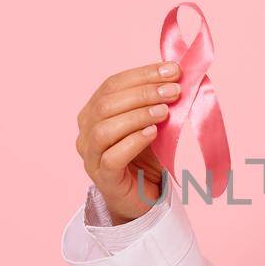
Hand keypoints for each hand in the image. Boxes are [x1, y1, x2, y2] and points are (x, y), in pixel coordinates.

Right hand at [75, 59, 180, 223]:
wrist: (143, 195)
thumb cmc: (145, 155)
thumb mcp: (152, 122)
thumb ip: (158, 101)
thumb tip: (178, 75)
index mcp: (94, 111)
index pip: (113, 84)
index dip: (143, 74)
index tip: (173, 70)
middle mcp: (86, 130)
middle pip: (106, 104)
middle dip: (143, 93)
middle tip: (174, 91)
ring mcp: (90, 155)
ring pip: (104, 129)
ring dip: (137, 115)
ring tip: (165, 112)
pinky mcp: (103, 177)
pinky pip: (112, 157)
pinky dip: (133, 141)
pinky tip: (152, 133)